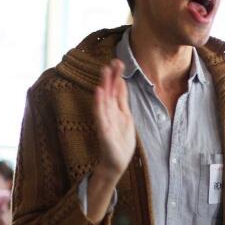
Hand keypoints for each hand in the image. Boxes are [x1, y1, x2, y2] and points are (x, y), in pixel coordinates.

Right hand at [93, 59, 135, 180]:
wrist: (115, 162)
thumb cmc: (120, 142)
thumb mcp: (125, 117)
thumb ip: (121, 101)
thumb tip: (121, 83)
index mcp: (116, 109)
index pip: (116, 90)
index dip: (117, 76)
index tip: (118, 62)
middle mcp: (109, 112)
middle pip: (109, 91)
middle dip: (110, 77)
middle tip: (112, 61)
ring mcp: (105, 121)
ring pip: (104, 100)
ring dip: (104, 85)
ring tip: (104, 71)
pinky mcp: (103, 130)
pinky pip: (100, 115)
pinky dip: (99, 103)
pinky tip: (98, 92)